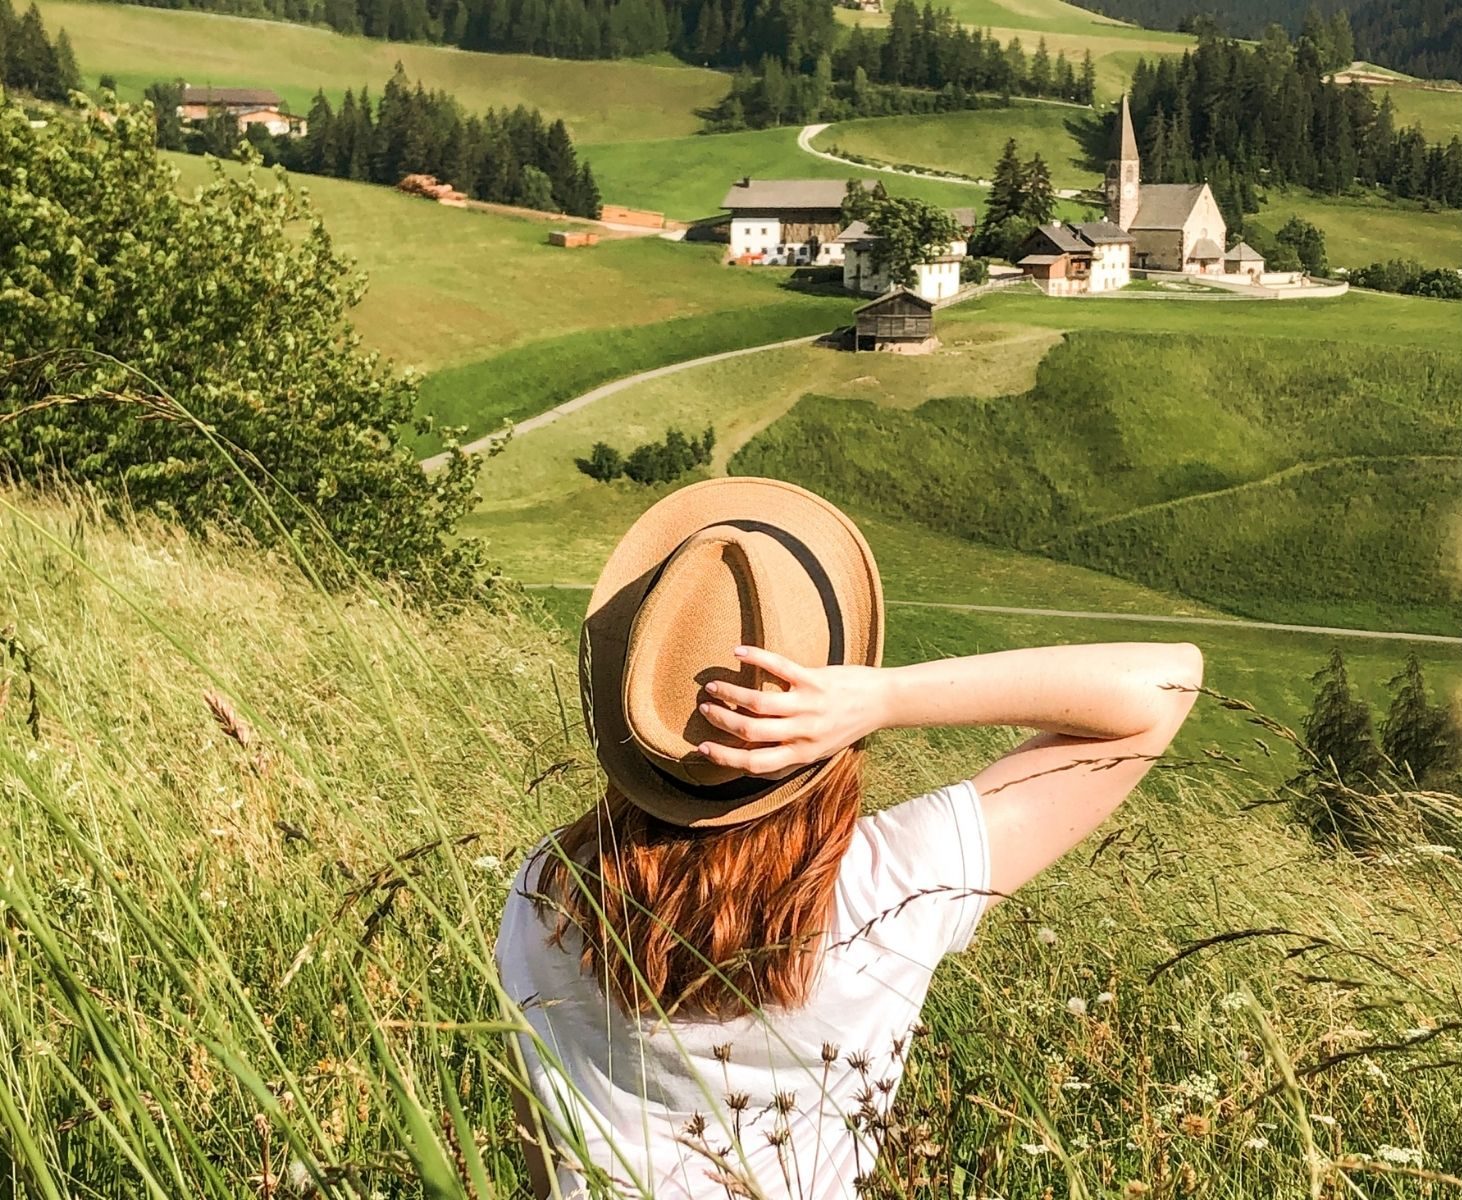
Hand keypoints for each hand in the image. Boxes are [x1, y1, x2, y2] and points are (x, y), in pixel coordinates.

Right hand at [695, 645, 885, 777]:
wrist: (884, 703)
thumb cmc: (849, 726)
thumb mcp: (821, 749)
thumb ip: (790, 751)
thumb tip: (754, 756)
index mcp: (803, 753)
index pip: (755, 763)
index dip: (725, 757)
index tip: (703, 747)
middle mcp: (803, 732)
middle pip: (751, 732)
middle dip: (722, 721)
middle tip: (704, 709)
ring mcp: (809, 705)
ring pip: (759, 703)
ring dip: (731, 694)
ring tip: (713, 686)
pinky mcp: (815, 679)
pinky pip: (780, 667)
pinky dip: (756, 658)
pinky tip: (738, 652)